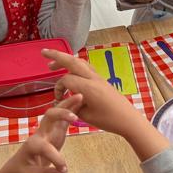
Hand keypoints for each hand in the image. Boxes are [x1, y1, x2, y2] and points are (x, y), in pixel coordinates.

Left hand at [0, 96, 81, 172]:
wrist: (17, 167)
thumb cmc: (21, 171)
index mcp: (32, 144)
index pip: (46, 147)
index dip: (57, 159)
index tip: (63, 171)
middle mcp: (40, 133)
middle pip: (49, 116)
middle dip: (60, 114)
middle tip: (74, 117)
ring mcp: (47, 131)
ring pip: (57, 113)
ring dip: (68, 105)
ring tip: (81, 96)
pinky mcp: (54, 132)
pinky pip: (63, 119)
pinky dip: (72, 110)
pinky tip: (81, 104)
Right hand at [44, 49, 168, 161]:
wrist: (128, 118)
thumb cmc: (108, 120)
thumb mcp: (86, 116)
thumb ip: (73, 105)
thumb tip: (65, 99)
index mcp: (88, 88)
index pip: (66, 80)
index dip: (58, 88)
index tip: (58, 99)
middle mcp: (93, 78)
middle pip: (72, 61)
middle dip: (57, 55)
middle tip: (44, 52)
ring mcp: (98, 77)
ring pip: (80, 62)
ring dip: (66, 60)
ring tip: (54, 63)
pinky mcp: (102, 80)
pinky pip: (86, 67)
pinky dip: (75, 65)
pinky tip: (70, 70)